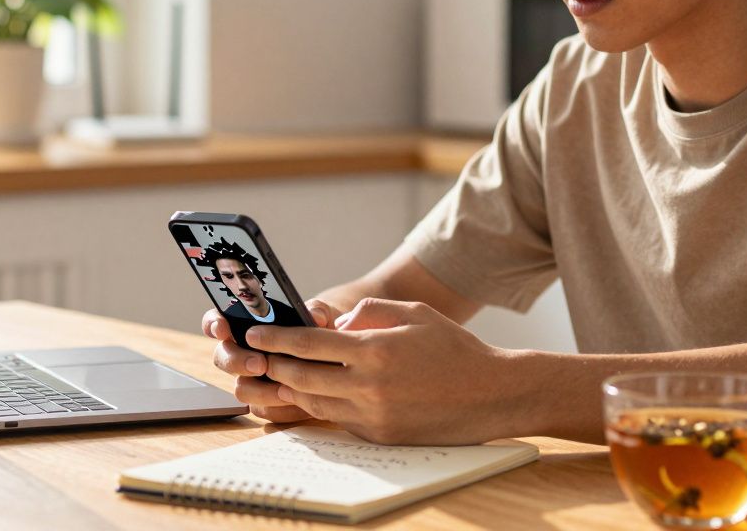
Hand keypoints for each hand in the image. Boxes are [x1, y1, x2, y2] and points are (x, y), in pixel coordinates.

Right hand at [202, 298, 344, 422]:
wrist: (337, 358)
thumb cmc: (322, 329)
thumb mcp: (322, 315)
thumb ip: (317, 310)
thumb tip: (314, 315)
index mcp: (249, 326)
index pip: (218, 321)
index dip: (214, 324)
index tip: (223, 328)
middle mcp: (244, 353)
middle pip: (222, 358)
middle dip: (237, 361)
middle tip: (260, 363)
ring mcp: (253, 380)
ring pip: (241, 389)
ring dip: (259, 390)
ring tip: (283, 387)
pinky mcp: (268, 402)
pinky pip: (262, 409)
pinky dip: (279, 407)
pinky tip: (297, 402)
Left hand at [247, 298, 518, 444]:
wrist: (492, 394)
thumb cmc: (454, 348)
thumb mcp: (413, 312)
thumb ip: (368, 311)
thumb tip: (334, 324)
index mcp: (375, 350)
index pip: (309, 344)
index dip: (276, 338)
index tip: (255, 333)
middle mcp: (369, 386)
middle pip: (301, 377)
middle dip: (275, 365)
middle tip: (258, 354)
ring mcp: (374, 415)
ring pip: (315, 403)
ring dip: (293, 388)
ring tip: (280, 373)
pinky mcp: (380, 436)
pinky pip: (339, 419)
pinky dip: (323, 404)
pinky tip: (317, 391)